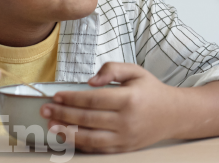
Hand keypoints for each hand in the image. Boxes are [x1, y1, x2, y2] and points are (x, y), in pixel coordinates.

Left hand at [41, 62, 183, 152]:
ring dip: (66, 133)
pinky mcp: (124, 149)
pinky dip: (80, 144)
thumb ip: (112, 69)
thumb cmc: (151, 91)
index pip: (93, 99)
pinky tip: (68, 137)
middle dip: (62, 114)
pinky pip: (97, 149)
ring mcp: (125, 137)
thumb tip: (90, 81)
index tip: (56, 95)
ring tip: (51, 126)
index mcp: (129, 99)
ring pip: (89, 138)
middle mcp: (126, 120)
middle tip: (45, 110)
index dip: (71, 98)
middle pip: (87, 119)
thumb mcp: (136, 71)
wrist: (174, 114)